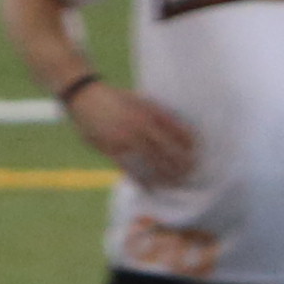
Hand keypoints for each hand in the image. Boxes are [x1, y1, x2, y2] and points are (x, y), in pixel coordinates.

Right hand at [66, 80, 200, 181]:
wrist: (84, 96)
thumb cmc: (114, 98)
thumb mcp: (138, 99)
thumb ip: (154, 112)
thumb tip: (175, 127)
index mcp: (150, 112)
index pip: (177, 129)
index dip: (189, 142)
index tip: (198, 151)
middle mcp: (140, 125)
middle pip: (168, 148)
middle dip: (182, 162)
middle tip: (193, 172)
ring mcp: (126, 137)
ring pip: (151, 160)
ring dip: (166, 173)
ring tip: (177, 183)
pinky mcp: (110, 148)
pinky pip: (128, 167)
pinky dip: (140, 179)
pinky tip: (149, 187)